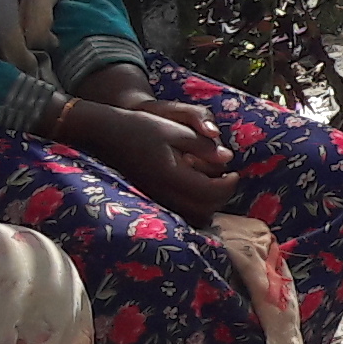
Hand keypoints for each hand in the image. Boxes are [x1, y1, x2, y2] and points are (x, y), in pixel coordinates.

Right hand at [70, 99, 238, 221]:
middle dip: (221, 197)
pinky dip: (194, 207)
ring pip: (192, 217)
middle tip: (227, 179)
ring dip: (208, 205)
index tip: (234, 172)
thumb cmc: (143, 126)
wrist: (108, 134)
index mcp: (171, 174)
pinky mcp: (151, 199)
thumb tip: (227, 158)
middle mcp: (162, 192)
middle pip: (203, 210)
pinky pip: (179, 214)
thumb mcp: (177, 130)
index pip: (210, 192)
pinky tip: (197, 190)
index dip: (228, 185)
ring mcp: (155, 198)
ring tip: (214, 185)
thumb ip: (203, 146)